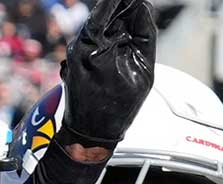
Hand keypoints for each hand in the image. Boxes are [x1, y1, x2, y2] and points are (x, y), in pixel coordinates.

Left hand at [58, 0, 155, 149]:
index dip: (125, 2)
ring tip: (133, 10)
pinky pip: (95, 35)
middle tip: (136, 2)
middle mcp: (83, 43)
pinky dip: (109, 30)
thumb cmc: (120, 105)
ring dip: (116, 17)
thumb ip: (144, 38)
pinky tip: (120, 30)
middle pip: (107, 14)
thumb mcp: (144, 72)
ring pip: (101, 23)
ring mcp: (77, 48)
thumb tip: (144, 10)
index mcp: (99, 46)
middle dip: (122, 5)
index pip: (114, 11)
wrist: (91, 129)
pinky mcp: (75, 54)